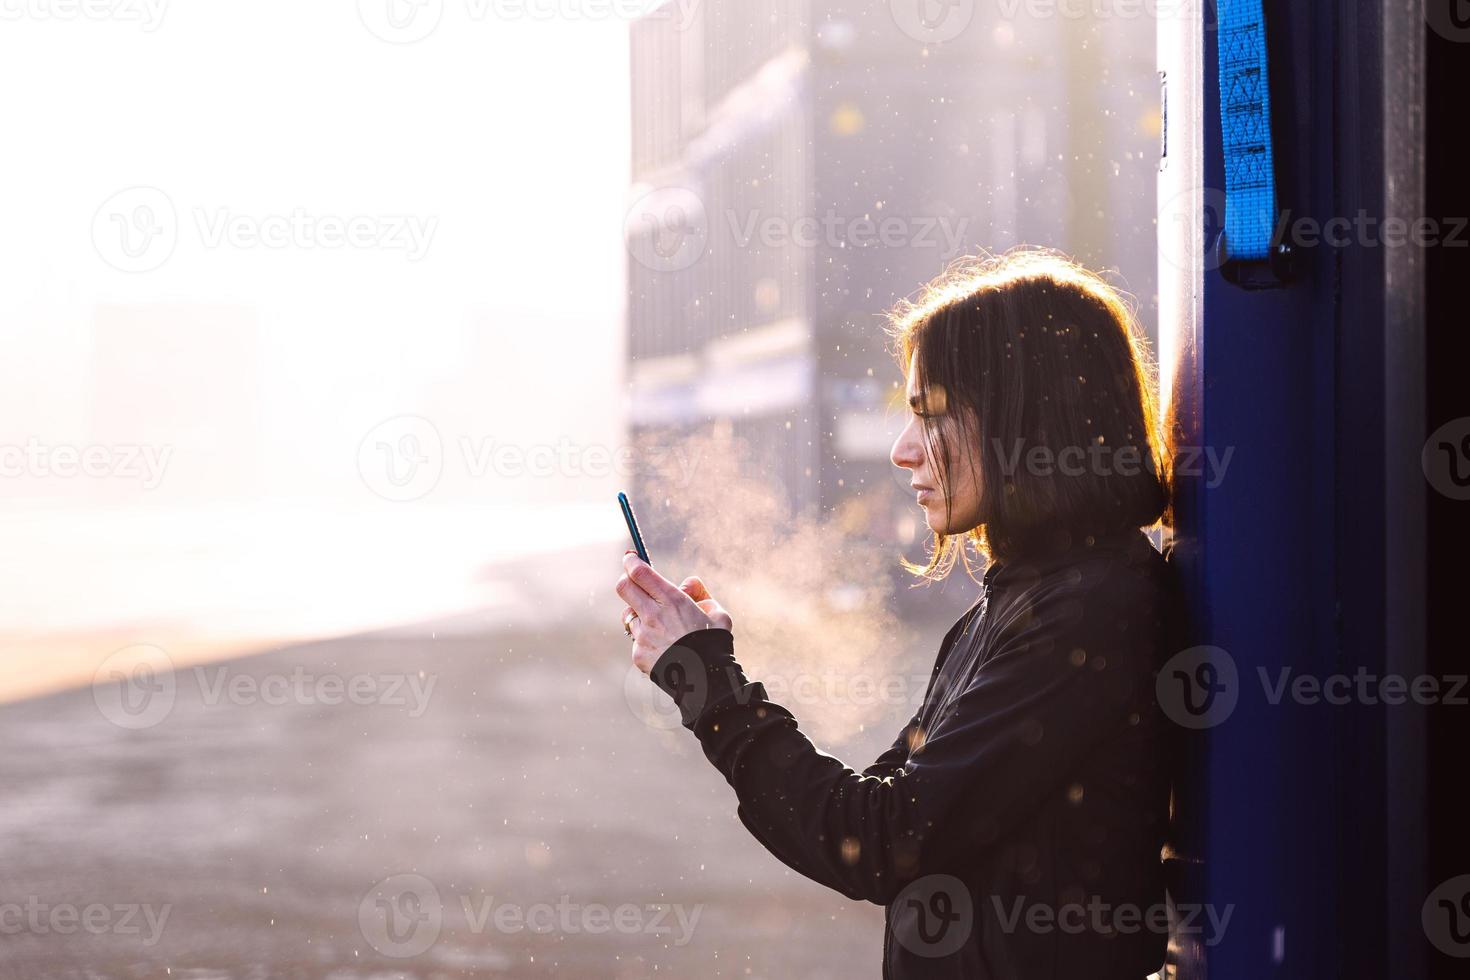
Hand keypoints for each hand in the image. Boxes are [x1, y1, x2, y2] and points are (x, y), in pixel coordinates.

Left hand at [615, 551, 733, 673]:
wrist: (706, 680)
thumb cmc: (715, 644)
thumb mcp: (717, 613)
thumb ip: (700, 593)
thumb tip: (686, 584)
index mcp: (673, 600)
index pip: (640, 572)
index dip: (631, 562)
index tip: (630, 558)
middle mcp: (654, 615)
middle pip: (623, 588)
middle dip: (626, 581)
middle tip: (633, 582)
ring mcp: (643, 635)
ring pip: (629, 616)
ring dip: (638, 615)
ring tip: (658, 626)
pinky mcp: (638, 654)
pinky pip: (637, 641)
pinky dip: (647, 641)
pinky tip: (664, 649)